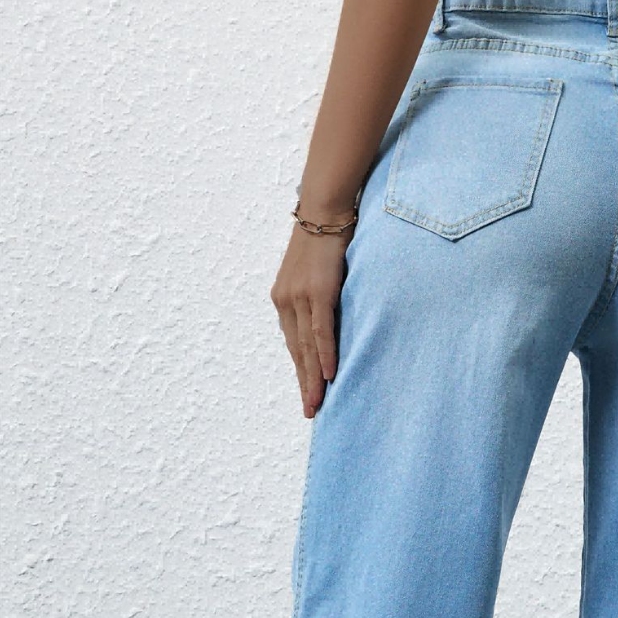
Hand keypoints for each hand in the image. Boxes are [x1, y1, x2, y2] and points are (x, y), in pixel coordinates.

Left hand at [270, 220, 353, 418]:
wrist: (326, 206)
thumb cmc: (327, 235)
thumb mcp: (319, 271)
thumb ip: (321, 296)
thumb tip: (333, 316)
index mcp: (284, 298)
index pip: (293, 343)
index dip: (301, 371)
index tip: (308, 393)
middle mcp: (286, 300)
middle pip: (296, 351)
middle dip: (304, 384)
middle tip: (312, 411)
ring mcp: (300, 296)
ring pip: (306, 347)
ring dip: (313, 378)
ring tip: (318, 403)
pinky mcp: (318, 291)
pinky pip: (321, 330)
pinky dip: (324, 354)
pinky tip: (329, 375)